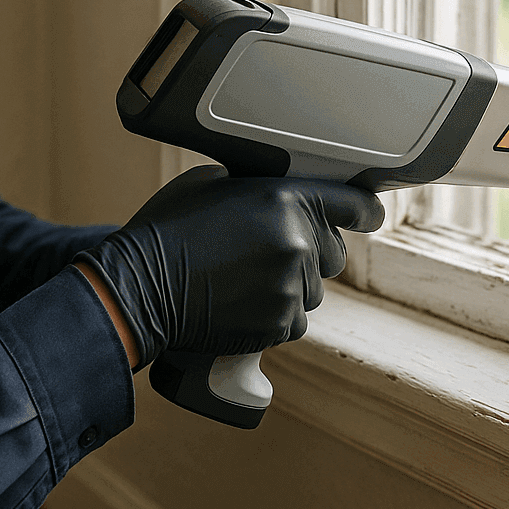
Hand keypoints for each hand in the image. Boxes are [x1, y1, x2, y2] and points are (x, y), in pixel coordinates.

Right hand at [77, 165, 384, 366]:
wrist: (139, 289)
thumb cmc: (165, 231)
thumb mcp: (210, 184)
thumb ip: (256, 187)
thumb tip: (275, 196)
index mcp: (285, 199)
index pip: (353, 204)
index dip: (365, 212)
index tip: (369, 216)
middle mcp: (298, 242)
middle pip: (333, 253)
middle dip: (311, 254)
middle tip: (268, 255)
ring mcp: (290, 286)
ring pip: (312, 291)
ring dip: (290, 288)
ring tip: (245, 283)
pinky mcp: (279, 324)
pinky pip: (293, 322)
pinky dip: (274, 317)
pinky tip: (241, 306)